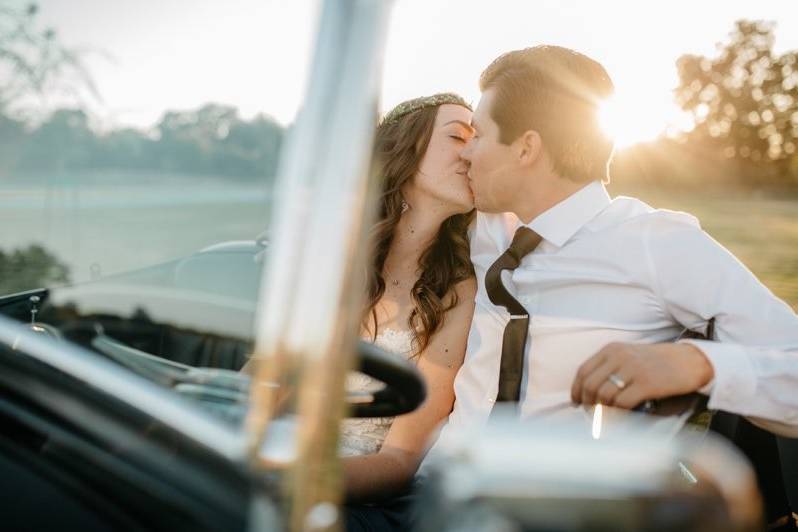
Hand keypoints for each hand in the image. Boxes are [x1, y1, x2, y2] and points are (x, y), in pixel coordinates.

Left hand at [570, 342, 713, 408]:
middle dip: (587, 404)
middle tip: (591, 416)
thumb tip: (590, 393)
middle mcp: (619, 357)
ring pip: (603, 395)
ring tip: (605, 420)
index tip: (576, 403)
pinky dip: (618, 414)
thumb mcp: (630, 357)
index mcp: (612, 349)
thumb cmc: (659, 362)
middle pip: (590, 385)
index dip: (576, 390)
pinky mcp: (647, 384)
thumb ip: (610, 369)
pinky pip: (622, 403)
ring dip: (602, 411)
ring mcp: (633, 369)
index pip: (583, 371)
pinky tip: (622, 418)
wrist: (691, 361)